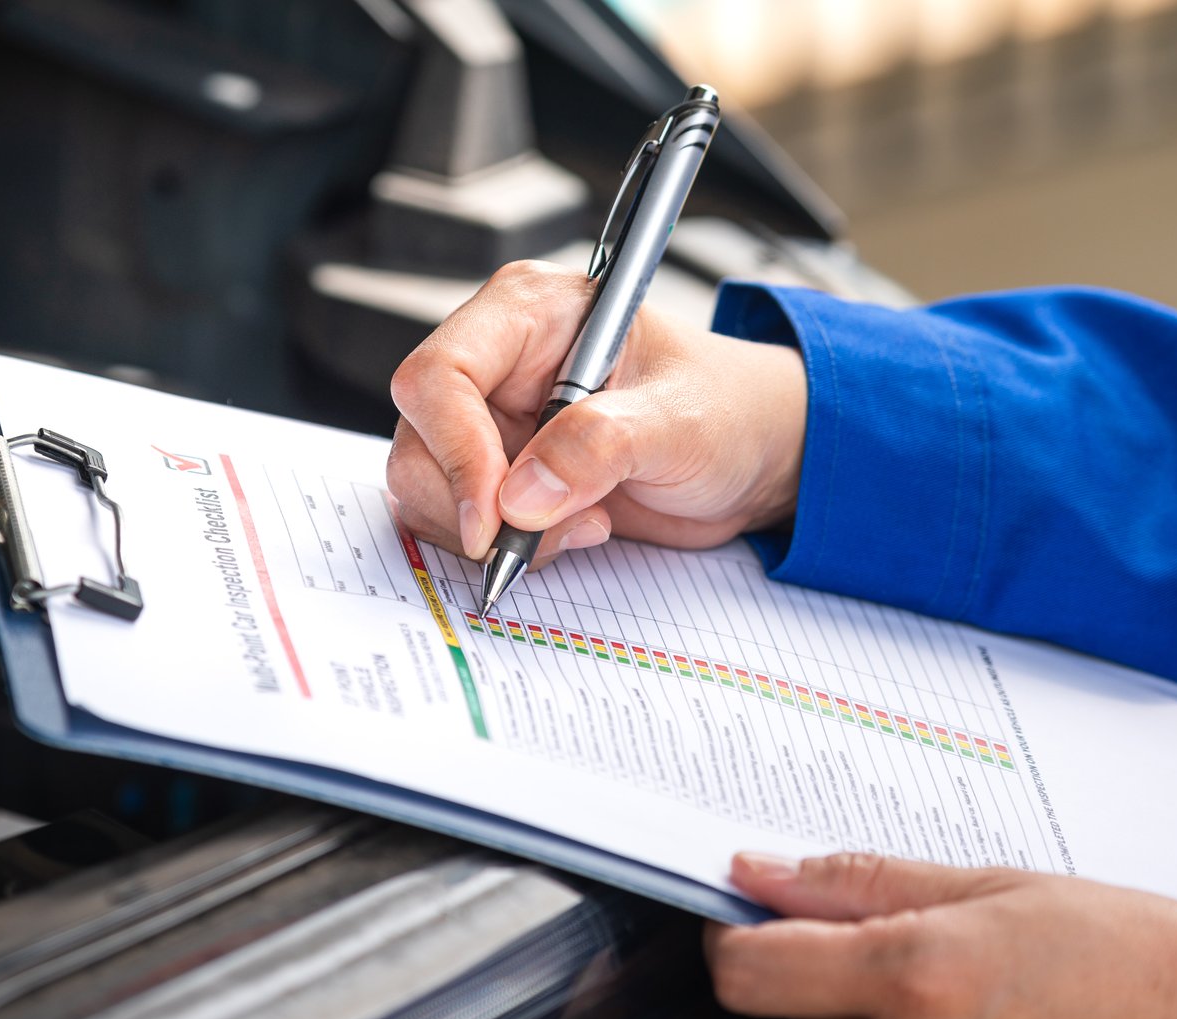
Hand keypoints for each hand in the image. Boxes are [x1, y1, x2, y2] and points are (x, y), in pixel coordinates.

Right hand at [387, 260, 806, 564]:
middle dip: (473, 506)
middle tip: (543, 535)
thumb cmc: (728, 409)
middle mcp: (497, 363)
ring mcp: (491, 422)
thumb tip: (520, 497)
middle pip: (421, 439)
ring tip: (583, 525)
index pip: (441, 375)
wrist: (755, 455)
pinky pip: (458, 520)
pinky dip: (503, 547)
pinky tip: (573, 532)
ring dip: (493, 534)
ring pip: (427, 488)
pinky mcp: (498, 475)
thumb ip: (601, 447)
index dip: (455, 451)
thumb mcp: (680, 422)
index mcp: (530, 313)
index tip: (494, 518)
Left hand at [705, 852, 1176, 1018]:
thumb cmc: (1120, 950)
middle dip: (811, 955)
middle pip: (785, 1000)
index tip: (750, 901)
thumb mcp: (984, 884)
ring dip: (860, 997)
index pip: (747, 970)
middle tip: (887, 923)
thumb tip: (760, 874)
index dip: (731, 931)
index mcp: (913, 980)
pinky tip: (965, 1010)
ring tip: (952, 970)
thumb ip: (856, 883)